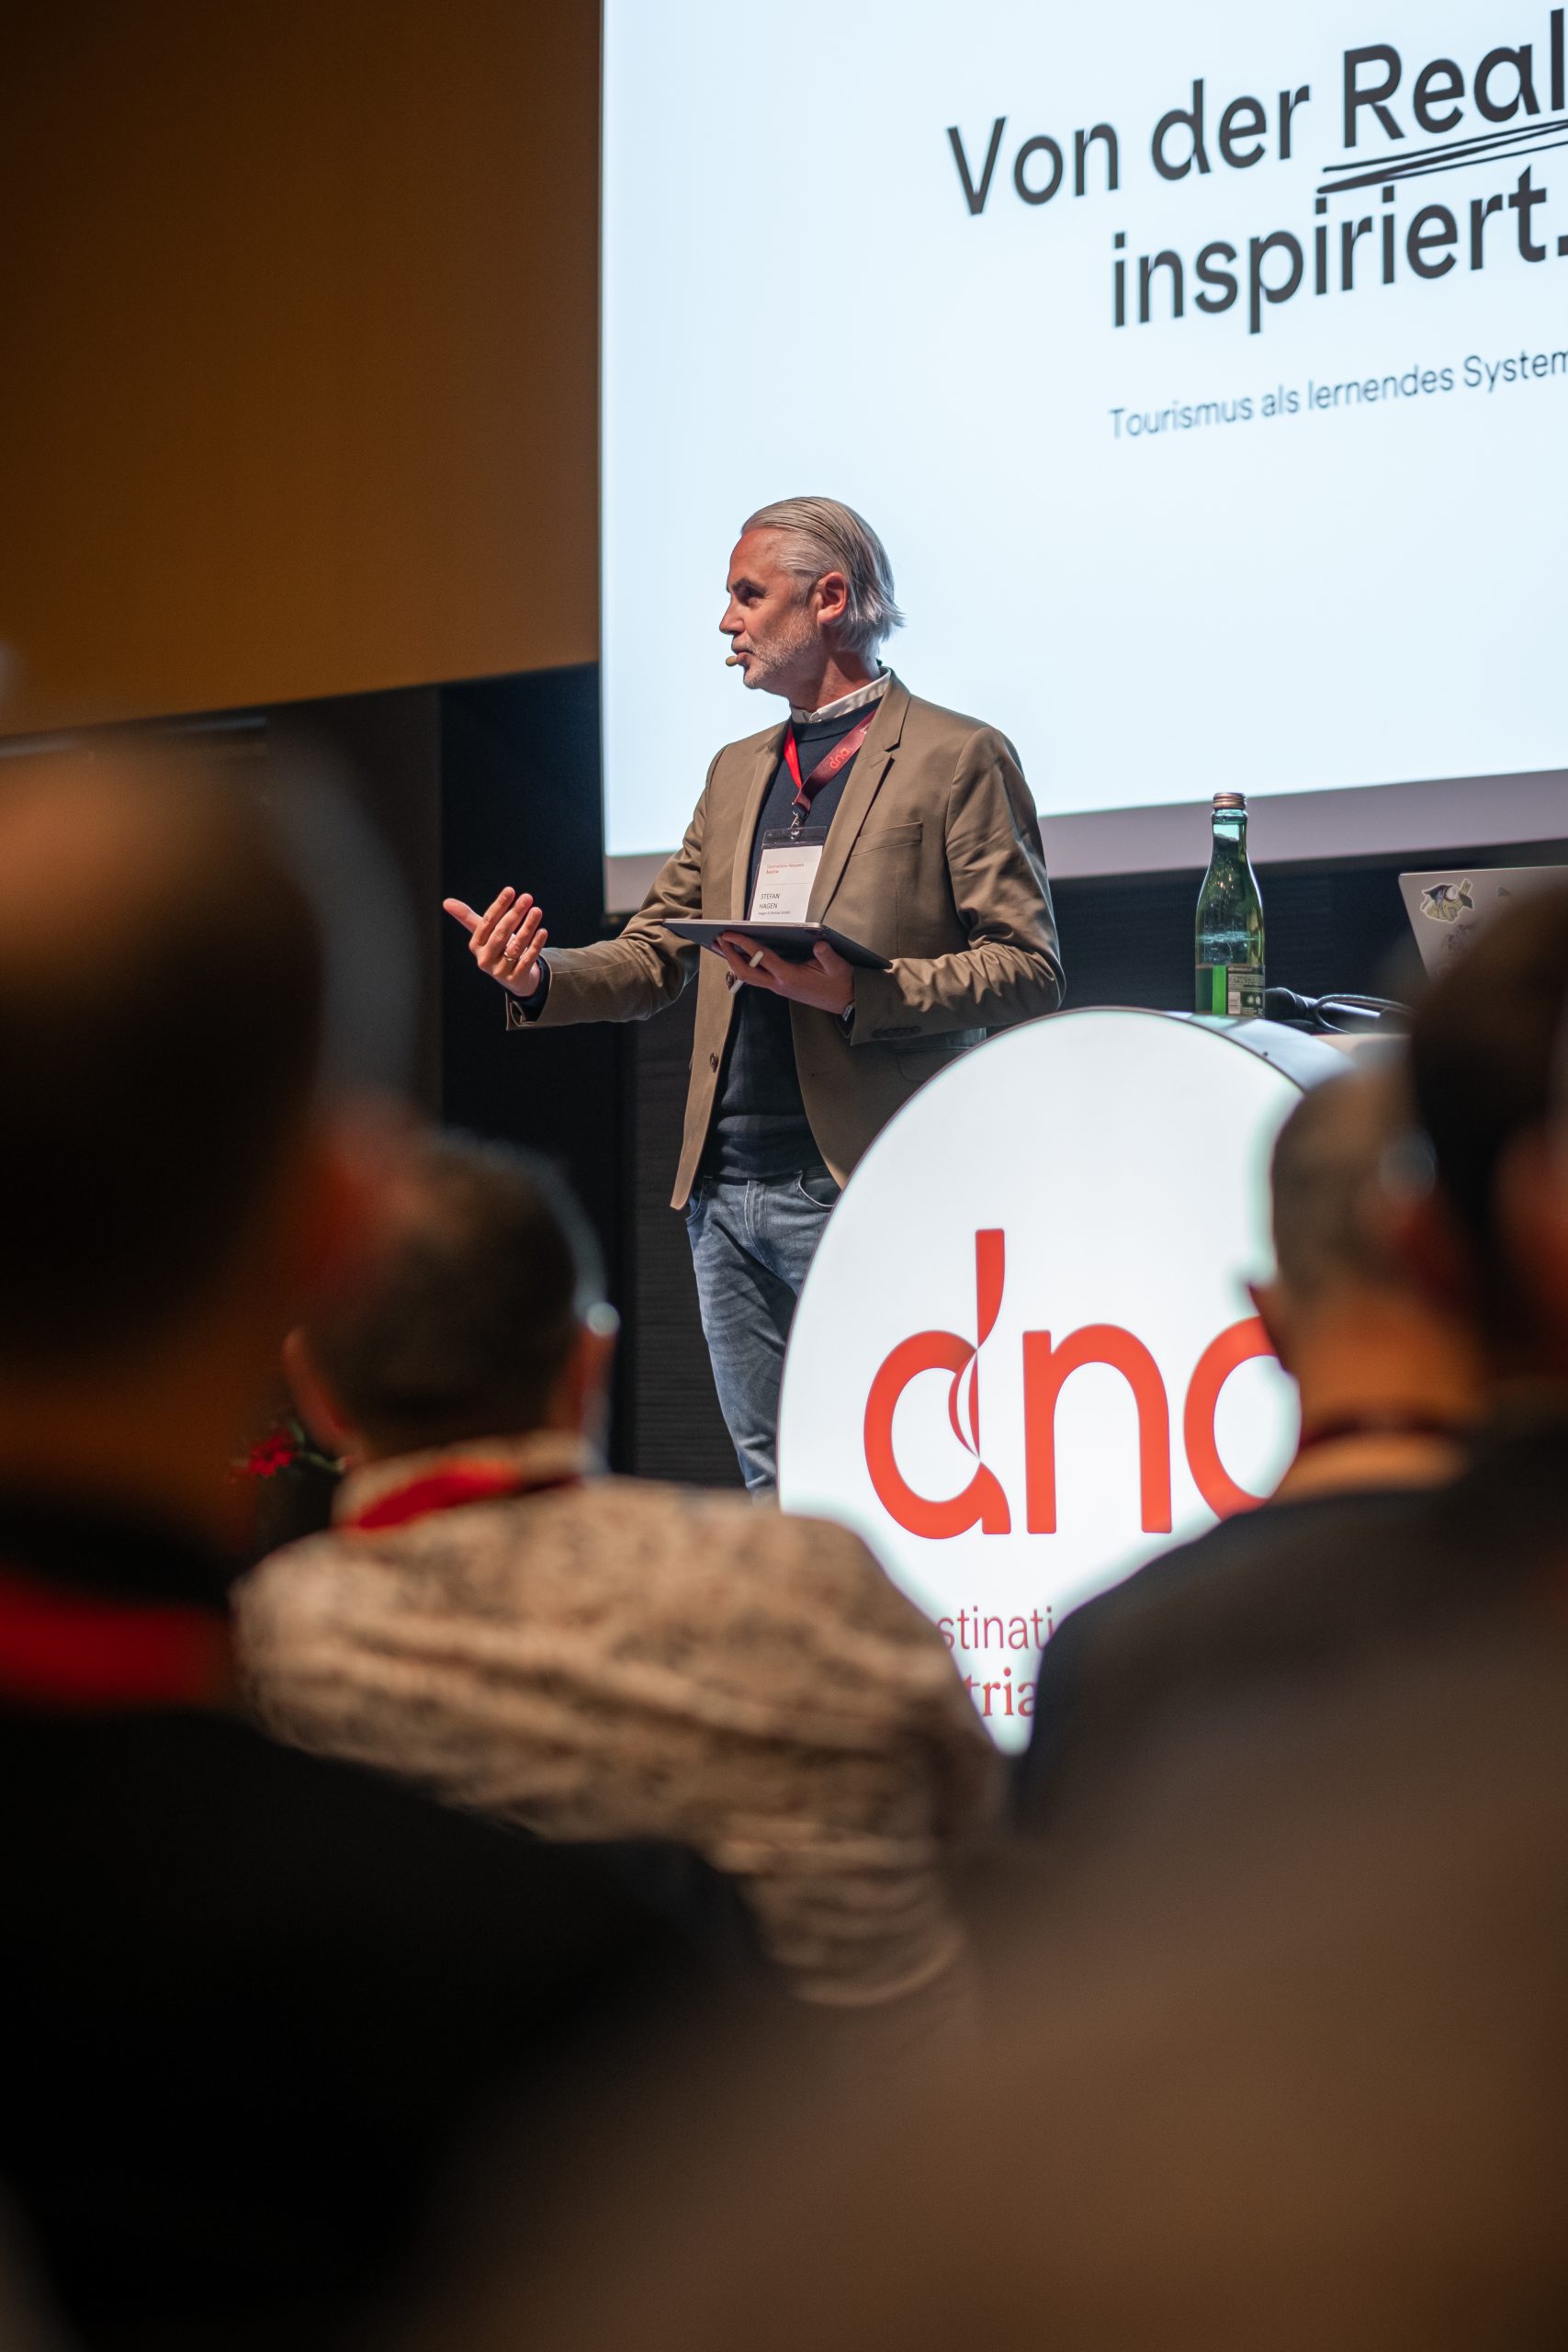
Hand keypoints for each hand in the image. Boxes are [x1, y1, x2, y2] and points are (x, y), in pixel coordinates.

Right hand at [443, 886, 547, 997]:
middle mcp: (485, 959)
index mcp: (476, 945)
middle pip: (501, 933)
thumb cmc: (498, 949)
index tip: (510, 890)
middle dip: (514, 914)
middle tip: (527, 897)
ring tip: (537, 911)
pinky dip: (535, 945)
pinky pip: (527, 959)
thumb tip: (446, 902)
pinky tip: (543, 931)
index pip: (487, 923)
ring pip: (515, 947)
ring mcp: (500, 970)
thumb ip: (468, 918)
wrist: (514, 978)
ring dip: (527, 927)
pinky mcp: (515, 978)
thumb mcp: (484, 934)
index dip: (499, 906)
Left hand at [713, 934, 852, 1016]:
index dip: (744, 944)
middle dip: (729, 955)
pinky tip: (740, 954)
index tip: (730, 933)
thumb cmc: (840, 983)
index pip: (761, 958)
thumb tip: (818, 944)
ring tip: (722, 945)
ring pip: (748, 977)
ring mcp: (778, 987)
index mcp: (790, 977)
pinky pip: (756, 976)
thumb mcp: (838, 966)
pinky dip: (745, 964)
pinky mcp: (780, 987)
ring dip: (734, 961)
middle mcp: (779, 984)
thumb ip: (827, 955)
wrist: (845, 1002)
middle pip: (745, 972)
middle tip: (718, 939)